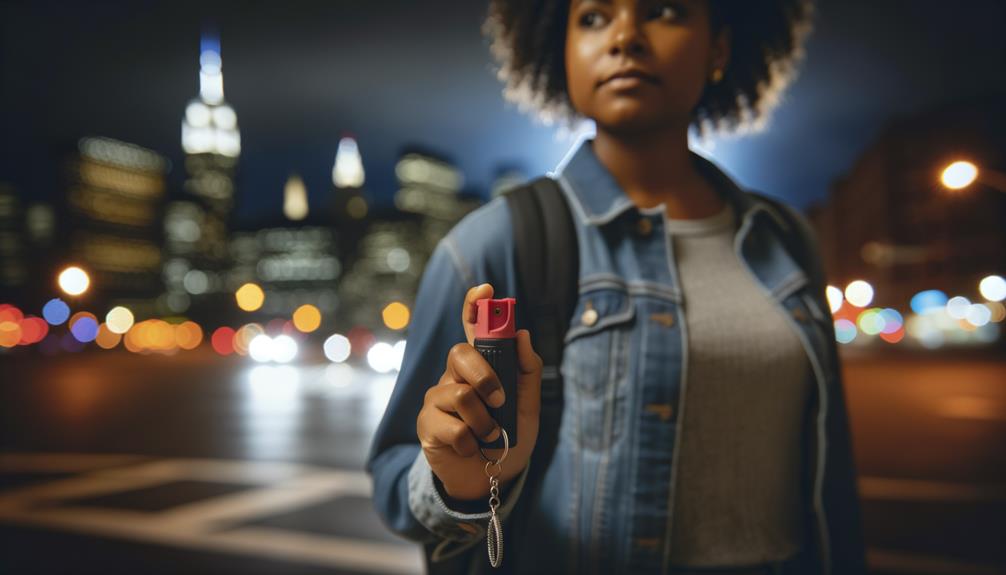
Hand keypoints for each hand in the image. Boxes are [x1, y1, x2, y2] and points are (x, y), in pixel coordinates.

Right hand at [416, 283, 542, 500]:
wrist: (490, 480)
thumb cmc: (508, 439)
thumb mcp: (528, 407)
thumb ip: (527, 372)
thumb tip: (523, 335)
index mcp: (480, 367)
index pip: (472, 328)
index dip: (475, 306)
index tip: (485, 289)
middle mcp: (454, 376)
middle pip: (459, 354)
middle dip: (484, 376)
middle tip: (500, 401)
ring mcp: (436, 399)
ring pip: (459, 394)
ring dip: (484, 421)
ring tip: (490, 436)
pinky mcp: (426, 424)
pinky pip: (451, 425)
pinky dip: (471, 441)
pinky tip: (472, 448)